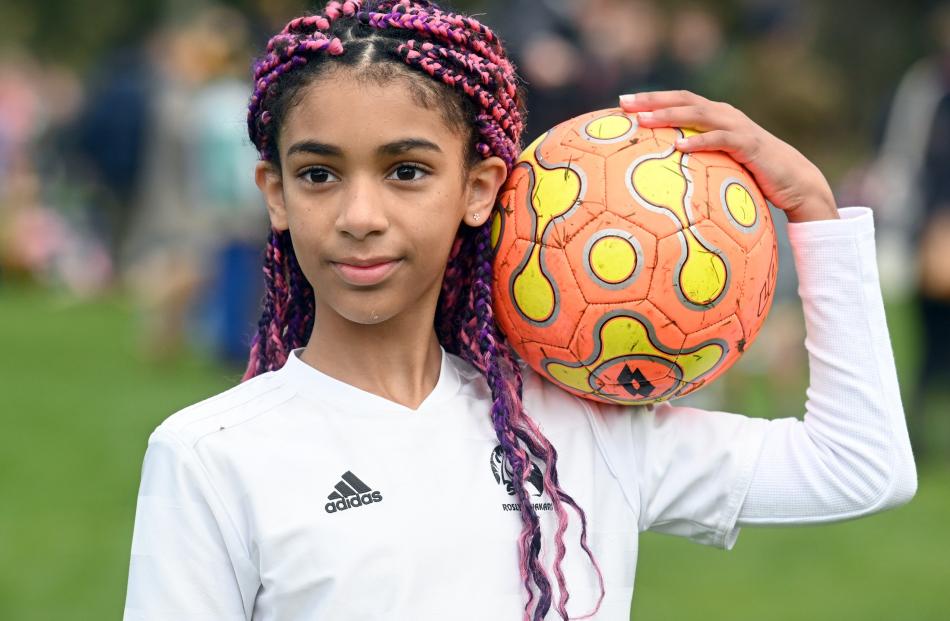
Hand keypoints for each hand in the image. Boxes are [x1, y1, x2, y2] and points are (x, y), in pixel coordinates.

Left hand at [619, 90, 838, 222]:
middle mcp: (725, 115)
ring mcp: (738, 128)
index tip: (622, 102)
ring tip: (644, 121)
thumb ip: (695, 158)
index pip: (679, 99)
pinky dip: (700, 143)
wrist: (793, 181)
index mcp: (716, 115)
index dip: (652, 98)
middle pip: (684, 100)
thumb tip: (662, 168)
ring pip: (699, 115)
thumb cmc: (752, 174)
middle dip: (653, 100)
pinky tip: (679, 148)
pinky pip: (721, 141)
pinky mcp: (750, 146)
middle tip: (624, 103)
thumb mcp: (718, 162)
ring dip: (670, 116)